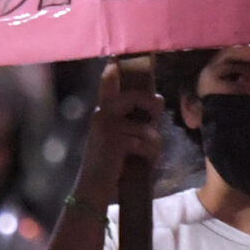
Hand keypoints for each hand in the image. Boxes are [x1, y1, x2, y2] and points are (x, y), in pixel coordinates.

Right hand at [74, 62, 163, 204]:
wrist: (92, 190)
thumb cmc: (108, 166)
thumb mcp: (116, 139)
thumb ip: (131, 122)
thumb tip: (156, 104)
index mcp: (102, 111)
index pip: (107, 82)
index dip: (115, 69)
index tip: (119, 58)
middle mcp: (102, 114)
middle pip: (137, 96)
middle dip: (152, 104)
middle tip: (157, 112)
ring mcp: (108, 126)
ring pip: (146, 126)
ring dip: (154, 144)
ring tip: (149, 156)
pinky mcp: (116, 141)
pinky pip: (146, 142)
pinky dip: (151, 155)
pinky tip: (146, 163)